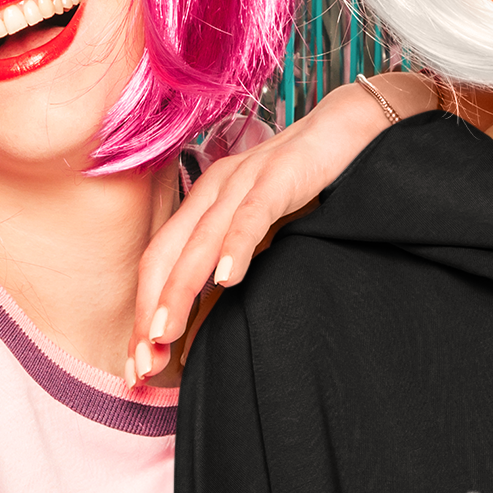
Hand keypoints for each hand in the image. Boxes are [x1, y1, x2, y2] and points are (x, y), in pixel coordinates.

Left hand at [128, 72, 438, 379]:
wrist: (356, 126)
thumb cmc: (311, 184)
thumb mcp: (265, 235)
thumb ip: (233, 271)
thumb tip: (205, 329)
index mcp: (204, 204)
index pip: (159, 265)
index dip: (142, 314)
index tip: (136, 365)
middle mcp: (214, 190)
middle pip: (166, 256)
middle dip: (149, 312)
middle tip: (141, 365)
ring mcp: (245, 180)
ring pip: (200, 240)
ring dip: (179, 289)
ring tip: (164, 333)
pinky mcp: (281, 175)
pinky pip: (253, 213)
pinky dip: (236, 245)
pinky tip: (228, 278)